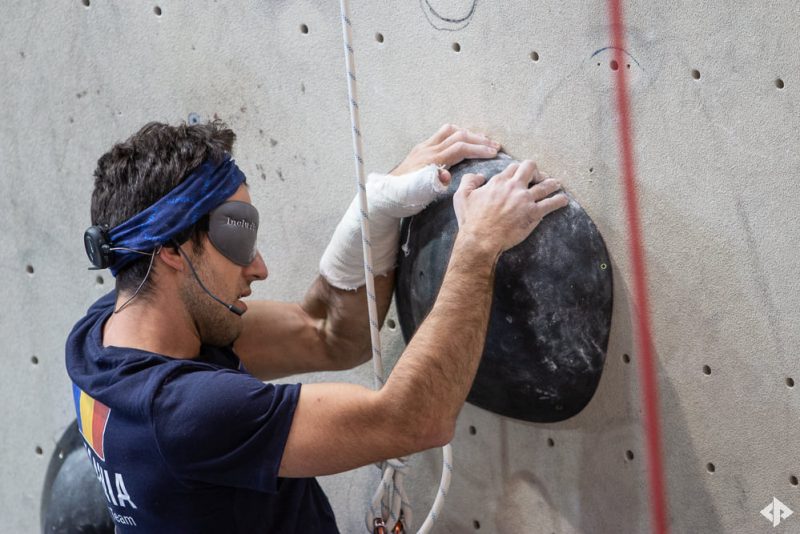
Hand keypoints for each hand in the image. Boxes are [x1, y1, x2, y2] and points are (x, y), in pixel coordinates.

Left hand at [390, 124, 500, 184]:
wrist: (386, 194)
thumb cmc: (405, 197)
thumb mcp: (420, 193)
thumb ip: (434, 183)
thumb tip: (447, 176)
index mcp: (431, 159)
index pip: (460, 148)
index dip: (478, 149)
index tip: (494, 153)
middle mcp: (428, 149)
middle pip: (458, 135)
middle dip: (478, 139)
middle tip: (495, 145)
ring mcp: (424, 147)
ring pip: (449, 131)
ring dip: (468, 133)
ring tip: (482, 140)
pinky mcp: (421, 149)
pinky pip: (441, 134)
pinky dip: (456, 134)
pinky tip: (462, 140)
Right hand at [453, 160, 568, 253]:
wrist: (480, 239)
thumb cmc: (470, 220)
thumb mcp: (461, 196)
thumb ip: (469, 180)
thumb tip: (479, 176)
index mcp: (498, 181)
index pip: (513, 168)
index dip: (518, 170)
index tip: (520, 175)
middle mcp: (514, 187)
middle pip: (530, 168)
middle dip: (536, 171)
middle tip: (538, 177)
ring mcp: (525, 199)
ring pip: (545, 185)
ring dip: (552, 184)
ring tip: (557, 185)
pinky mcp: (533, 213)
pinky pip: (551, 204)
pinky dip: (559, 201)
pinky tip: (563, 200)